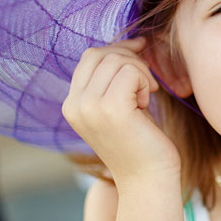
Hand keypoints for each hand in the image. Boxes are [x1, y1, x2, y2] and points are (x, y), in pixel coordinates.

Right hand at [62, 37, 179, 183]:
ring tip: (146, 97)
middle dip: (132, 60)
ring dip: (141, 73)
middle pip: (103, 54)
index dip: (118, 49)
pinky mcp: (111, 109)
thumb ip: (113, 79)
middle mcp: (74, 105)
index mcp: (72, 104)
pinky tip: (147, 103)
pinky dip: (145, 82)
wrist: (148, 179)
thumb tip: (132, 41)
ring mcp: (89, 107)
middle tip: (147, 84)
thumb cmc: (141, 140)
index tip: (140, 51)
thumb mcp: (120, 105)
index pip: (90, 56)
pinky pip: (131, 72)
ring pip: (118, 61)